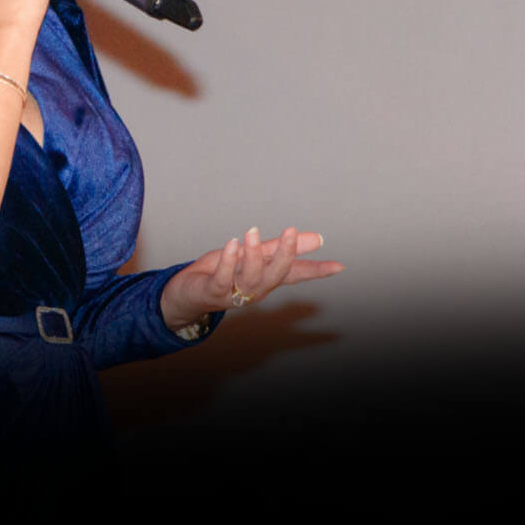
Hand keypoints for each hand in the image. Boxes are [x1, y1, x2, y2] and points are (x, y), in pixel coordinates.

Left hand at [160, 227, 343, 327]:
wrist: (185, 293)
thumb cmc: (220, 272)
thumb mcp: (252, 255)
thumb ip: (278, 248)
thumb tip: (316, 238)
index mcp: (266, 279)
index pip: (295, 274)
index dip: (316, 270)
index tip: (339, 266)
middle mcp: (254, 289)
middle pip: (276, 275)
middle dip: (285, 255)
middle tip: (291, 231)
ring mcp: (234, 293)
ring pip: (250, 278)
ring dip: (253, 255)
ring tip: (252, 232)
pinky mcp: (213, 292)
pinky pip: (223, 279)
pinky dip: (228, 261)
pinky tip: (233, 244)